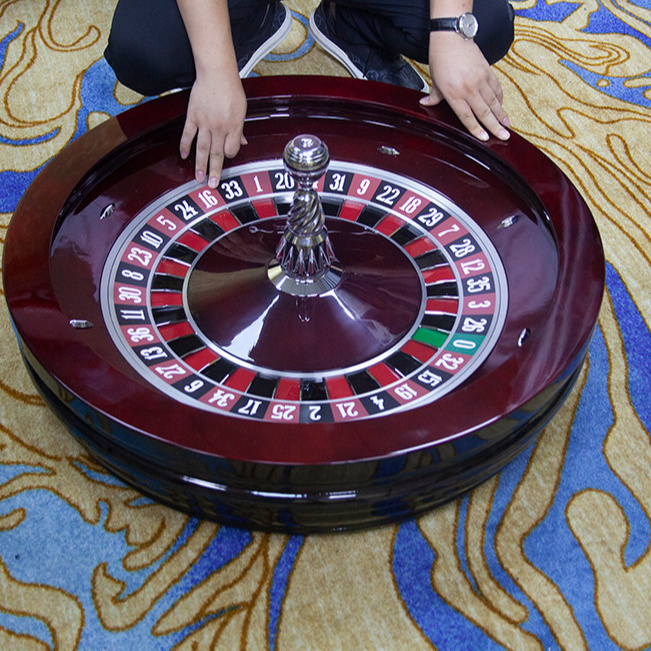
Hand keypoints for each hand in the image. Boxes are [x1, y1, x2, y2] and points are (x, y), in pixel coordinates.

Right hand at [179, 71, 247, 187]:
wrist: (216, 72)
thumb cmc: (231, 88)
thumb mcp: (242, 109)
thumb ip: (240, 128)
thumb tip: (243, 142)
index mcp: (233, 126)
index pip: (232, 150)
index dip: (230, 156)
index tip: (227, 157)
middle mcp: (219, 127)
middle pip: (216, 154)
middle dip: (215, 171)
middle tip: (212, 185)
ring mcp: (205, 123)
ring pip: (202, 149)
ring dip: (200, 165)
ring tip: (198, 177)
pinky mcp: (193, 116)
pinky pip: (188, 135)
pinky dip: (185, 146)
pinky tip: (184, 156)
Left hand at [421, 33, 509, 141]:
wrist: (452, 37)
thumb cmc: (441, 59)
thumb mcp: (435, 81)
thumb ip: (433, 97)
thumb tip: (425, 105)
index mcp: (454, 94)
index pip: (467, 117)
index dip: (476, 129)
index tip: (485, 139)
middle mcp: (469, 89)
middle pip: (484, 112)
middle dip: (494, 127)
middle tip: (503, 137)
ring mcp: (480, 80)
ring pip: (493, 102)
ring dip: (501, 115)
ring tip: (507, 126)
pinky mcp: (488, 71)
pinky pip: (496, 88)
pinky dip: (500, 99)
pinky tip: (502, 107)